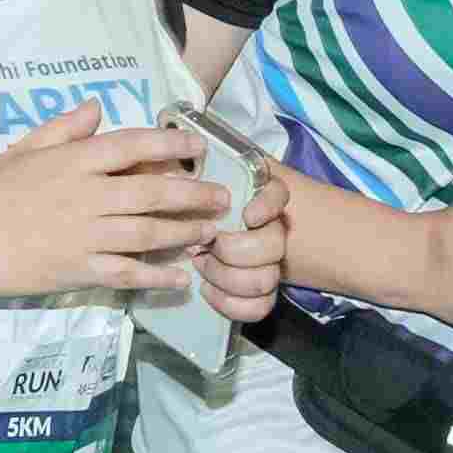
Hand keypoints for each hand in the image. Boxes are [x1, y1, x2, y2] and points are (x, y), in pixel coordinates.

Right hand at [0, 106, 227, 297]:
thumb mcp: (23, 150)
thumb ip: (63, 129)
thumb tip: (97, 106)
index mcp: (74, 161)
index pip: (132, 145)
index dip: (169, 143)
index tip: (196, 145)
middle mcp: (88, 196)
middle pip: (154, 191)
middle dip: (195, 193)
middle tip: (222, 196)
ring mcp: (87, 236)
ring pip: (150, 232)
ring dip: (186, 231)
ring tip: (211, 231)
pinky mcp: (81, 271)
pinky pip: (129, 272)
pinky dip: (158, 275)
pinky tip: (181, 276)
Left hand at [193, 167, 292, 327]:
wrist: (197, 234)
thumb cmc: (187, 202)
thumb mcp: (183, 175)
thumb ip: (186, 163)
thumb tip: (173, 145)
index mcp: (256, 196)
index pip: (278, 195)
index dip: (267, 206)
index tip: (247, 214)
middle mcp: (269, 229)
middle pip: (274, 245)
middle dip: (235, 251)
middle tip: (205, 247)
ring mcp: (267, 263)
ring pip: (266, 278)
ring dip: (228, 277)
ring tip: (201, 266)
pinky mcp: (258, 292)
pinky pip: (259, 307)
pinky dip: (231, 304)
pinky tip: (208, 291)